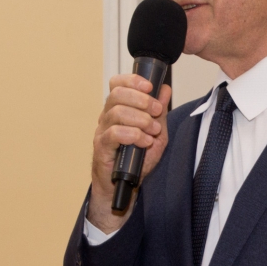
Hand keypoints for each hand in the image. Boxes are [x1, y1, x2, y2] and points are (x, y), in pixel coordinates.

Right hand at [88, 74, 172, 231]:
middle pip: (117, 94)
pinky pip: (114, 133)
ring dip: (141, 119)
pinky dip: (133, 135)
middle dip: (142, 100)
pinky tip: (144, 142)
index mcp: (118, 108)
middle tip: (156, 111)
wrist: (125, 185)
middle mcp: (107, 116)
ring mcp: (102, 131)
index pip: (118, 83)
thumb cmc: (137, 159)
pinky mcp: (101, 147)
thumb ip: (159, 112)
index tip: (150, 87)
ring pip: (117, 112)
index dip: (133, 80)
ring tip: (153, 131)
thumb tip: (165, 90)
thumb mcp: (156, 132)